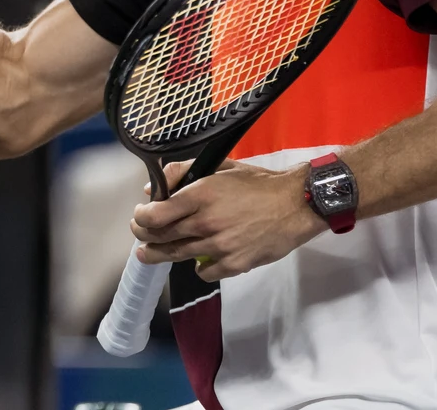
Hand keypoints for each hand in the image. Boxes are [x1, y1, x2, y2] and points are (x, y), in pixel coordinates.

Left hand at [131, 160, 324, 281]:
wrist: (296, 204)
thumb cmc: (258, 183)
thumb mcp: (220, 166)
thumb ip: (183, 172)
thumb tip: (153, 189)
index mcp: (200, 195)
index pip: (155, 214)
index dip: (141, 218)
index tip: (140, 216)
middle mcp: (205, 222)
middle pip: (162, 237)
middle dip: (145, 237)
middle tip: (140, 236)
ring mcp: (220, 246)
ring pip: (178, 255)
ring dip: (160, 255)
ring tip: (149, 254)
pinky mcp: (235, 263)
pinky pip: (205, 272)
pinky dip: (198, 267)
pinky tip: (198, 260)